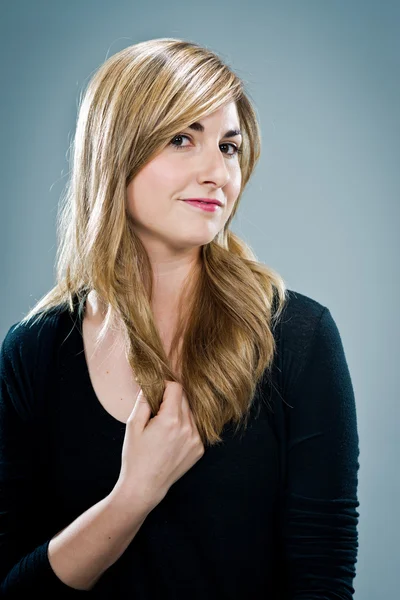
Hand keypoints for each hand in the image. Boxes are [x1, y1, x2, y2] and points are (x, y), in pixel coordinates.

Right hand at [114, 381, 204, 509]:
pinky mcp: (200, 449)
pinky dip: (184, 427)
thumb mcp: (133, 425)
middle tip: (156, 412)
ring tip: (163, 428)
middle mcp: (188, 428)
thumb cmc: (135, 456)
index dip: (164, 386)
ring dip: (178, 413)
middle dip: (170, 399)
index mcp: (170, 420)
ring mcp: (196, 440)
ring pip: (190, 412)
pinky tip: (171, 439)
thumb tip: (150, 383)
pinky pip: (194, 427)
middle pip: (184, 398)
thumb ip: (143, 400)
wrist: (144, 487)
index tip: (155, 394)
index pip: (176, 387)